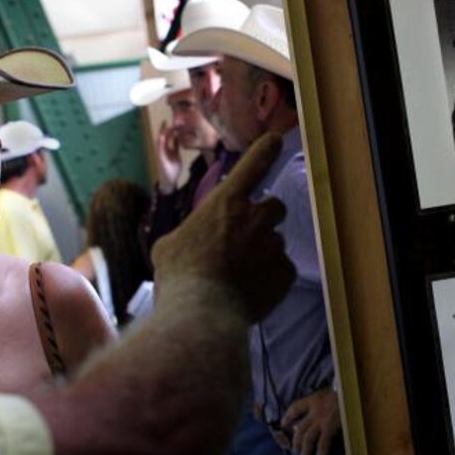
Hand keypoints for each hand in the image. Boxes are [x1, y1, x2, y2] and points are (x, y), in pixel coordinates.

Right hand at [152, 133, 295, 322]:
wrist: (201, 314)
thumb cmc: (179, 276)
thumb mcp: (168, 247)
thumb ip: (188, 235)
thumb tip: (186, 243)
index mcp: (226, 204)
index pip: (252, 166)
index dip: (264, 152)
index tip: (275, 140)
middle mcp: (255, 219)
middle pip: (274, 207)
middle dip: (263, 219)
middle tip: (245, 240)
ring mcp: (273, 246)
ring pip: (275, 242)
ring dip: (263, 252)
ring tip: (240, 276)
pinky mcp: (286, 273)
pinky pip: (282, 270)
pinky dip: (270, 279)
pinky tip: (250, 292)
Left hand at [281, 388, 340, 454]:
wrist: (349, 390)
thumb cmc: (341, 392)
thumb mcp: (327, 393)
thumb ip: (319, 403)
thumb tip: (314, 415)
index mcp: (312, 400)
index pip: (295, 407)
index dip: (288, 416)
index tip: (283, 424)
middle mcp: (313, 411)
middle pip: (299, 427)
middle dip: (296, 440)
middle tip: (295, 449)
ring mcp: (320, 420)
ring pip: (307, 438)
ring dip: (304, 450)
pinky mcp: (329, 427)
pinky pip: (322, 445)